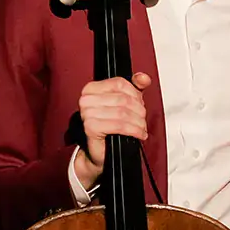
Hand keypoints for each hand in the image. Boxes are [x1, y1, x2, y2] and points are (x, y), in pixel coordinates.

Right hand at [73, 73, 151, 187]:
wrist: (100, 152)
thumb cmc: (110, 128)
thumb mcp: (124, 103)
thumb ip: (134, 88)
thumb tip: (143, 78)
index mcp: (91, 88)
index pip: (119, 83)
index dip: (135, 94)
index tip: (140, 104)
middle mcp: (86, 99)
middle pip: (123, 99)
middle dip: (138, 110)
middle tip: (142, 119)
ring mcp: (87, 113)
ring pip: (123, 112)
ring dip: (138, 122)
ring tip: (141, 127)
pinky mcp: (91, 127)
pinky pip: (120, 125)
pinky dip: (134, 130)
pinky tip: (138, 133)